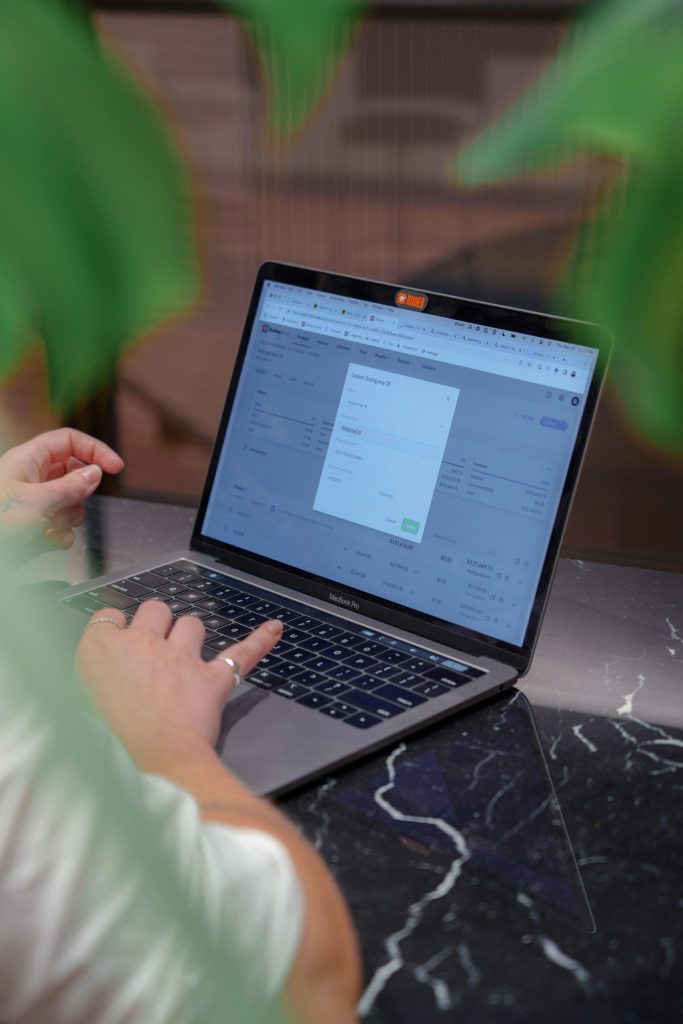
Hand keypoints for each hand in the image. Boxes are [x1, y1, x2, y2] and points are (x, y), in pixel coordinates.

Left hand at [0, 428, 123, 547]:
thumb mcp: (36, 502)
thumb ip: (71, 486)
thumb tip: (95, 474)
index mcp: (28, 460)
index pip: (70, 441)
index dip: (95, 450)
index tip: (115, 467)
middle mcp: (31, 478)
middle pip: (74, 474)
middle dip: (79, 494)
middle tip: (70, 505)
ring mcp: (33, 503)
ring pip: (70, 504)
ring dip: (69, 519)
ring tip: (50, 527)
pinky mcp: (33, 526)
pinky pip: (60, 526)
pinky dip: (59, 536)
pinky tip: (46, 542)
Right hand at [77, 601, 282, 764]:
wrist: (151, 767)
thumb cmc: (111, 746)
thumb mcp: (81, 707)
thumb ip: (96, 679)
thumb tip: (108, 673)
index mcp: (101, 650)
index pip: (109, 617)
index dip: (116, 629)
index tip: (118, 641)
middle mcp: (142, 644)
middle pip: (155, 609)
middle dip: (157, 623)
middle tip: (153, 649)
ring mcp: (180, 658)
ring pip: (192, 623)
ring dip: (190, 634)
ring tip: (184, 657)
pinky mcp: (212, 679)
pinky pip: (242, 652)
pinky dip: (259, 641)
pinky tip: (274, 629)